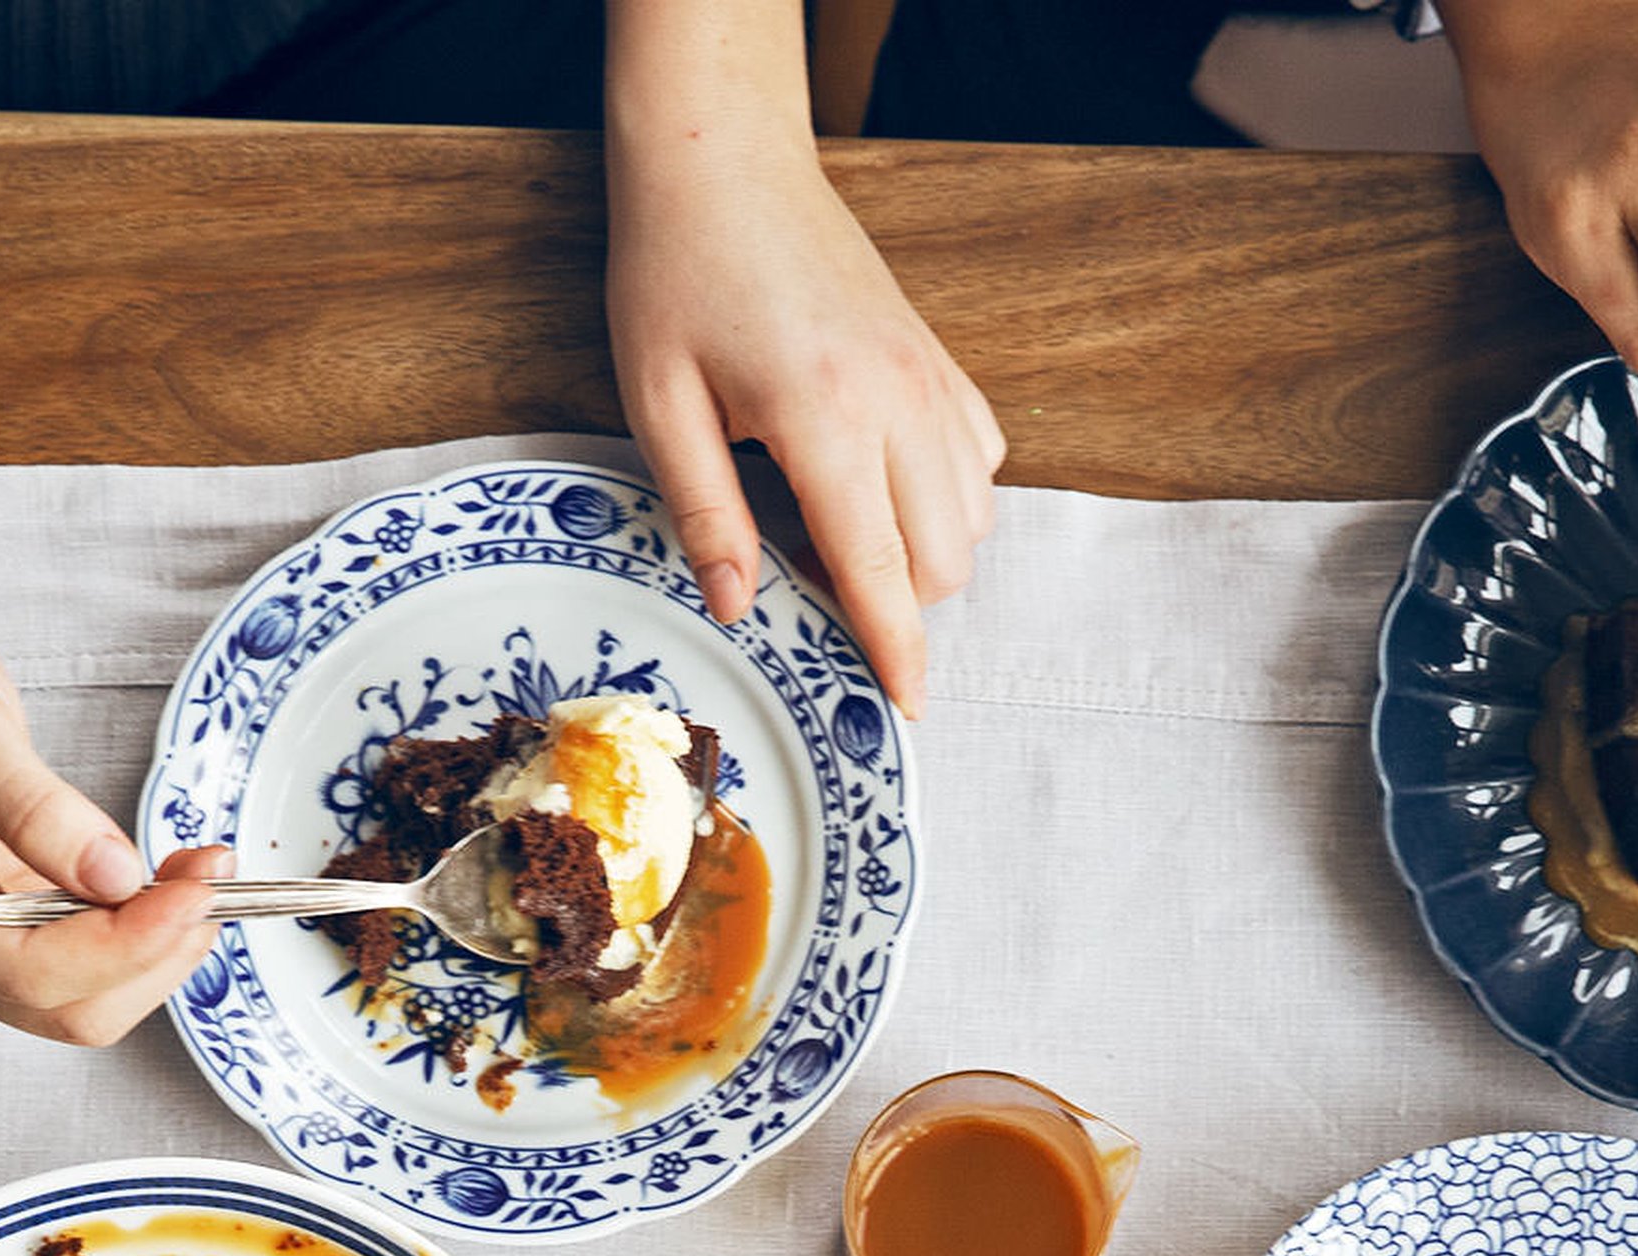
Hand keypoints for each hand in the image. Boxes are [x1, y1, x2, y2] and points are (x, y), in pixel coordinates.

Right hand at [0, 557, 225, 1045]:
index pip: (33, 973)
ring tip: (202, 874)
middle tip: (213, 877)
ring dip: (156, 949)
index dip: (127, 943)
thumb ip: (37, 810)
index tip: (197, 889)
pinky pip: (84, 960)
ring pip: (86, 997)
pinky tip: (169, 881)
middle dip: (153, 954)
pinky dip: (139, 931)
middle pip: (68, 1008)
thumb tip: (115, 878)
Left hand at [606, 3, 1003, 710]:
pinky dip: (944, 496)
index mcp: (828, 421)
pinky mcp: (936, 356)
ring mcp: (930, 375)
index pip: (883, 573)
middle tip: (797, 578)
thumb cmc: (676, 273)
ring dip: (919, 552)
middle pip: (945, 560)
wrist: (723, 161)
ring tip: (822, 526)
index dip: (897, 655)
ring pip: (973, 516)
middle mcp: (900, 402)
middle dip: (893, 604)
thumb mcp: (658, 404)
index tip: (906, 712)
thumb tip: (740, 607)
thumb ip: (706, 515)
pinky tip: (871, 483)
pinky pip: (979, 458)